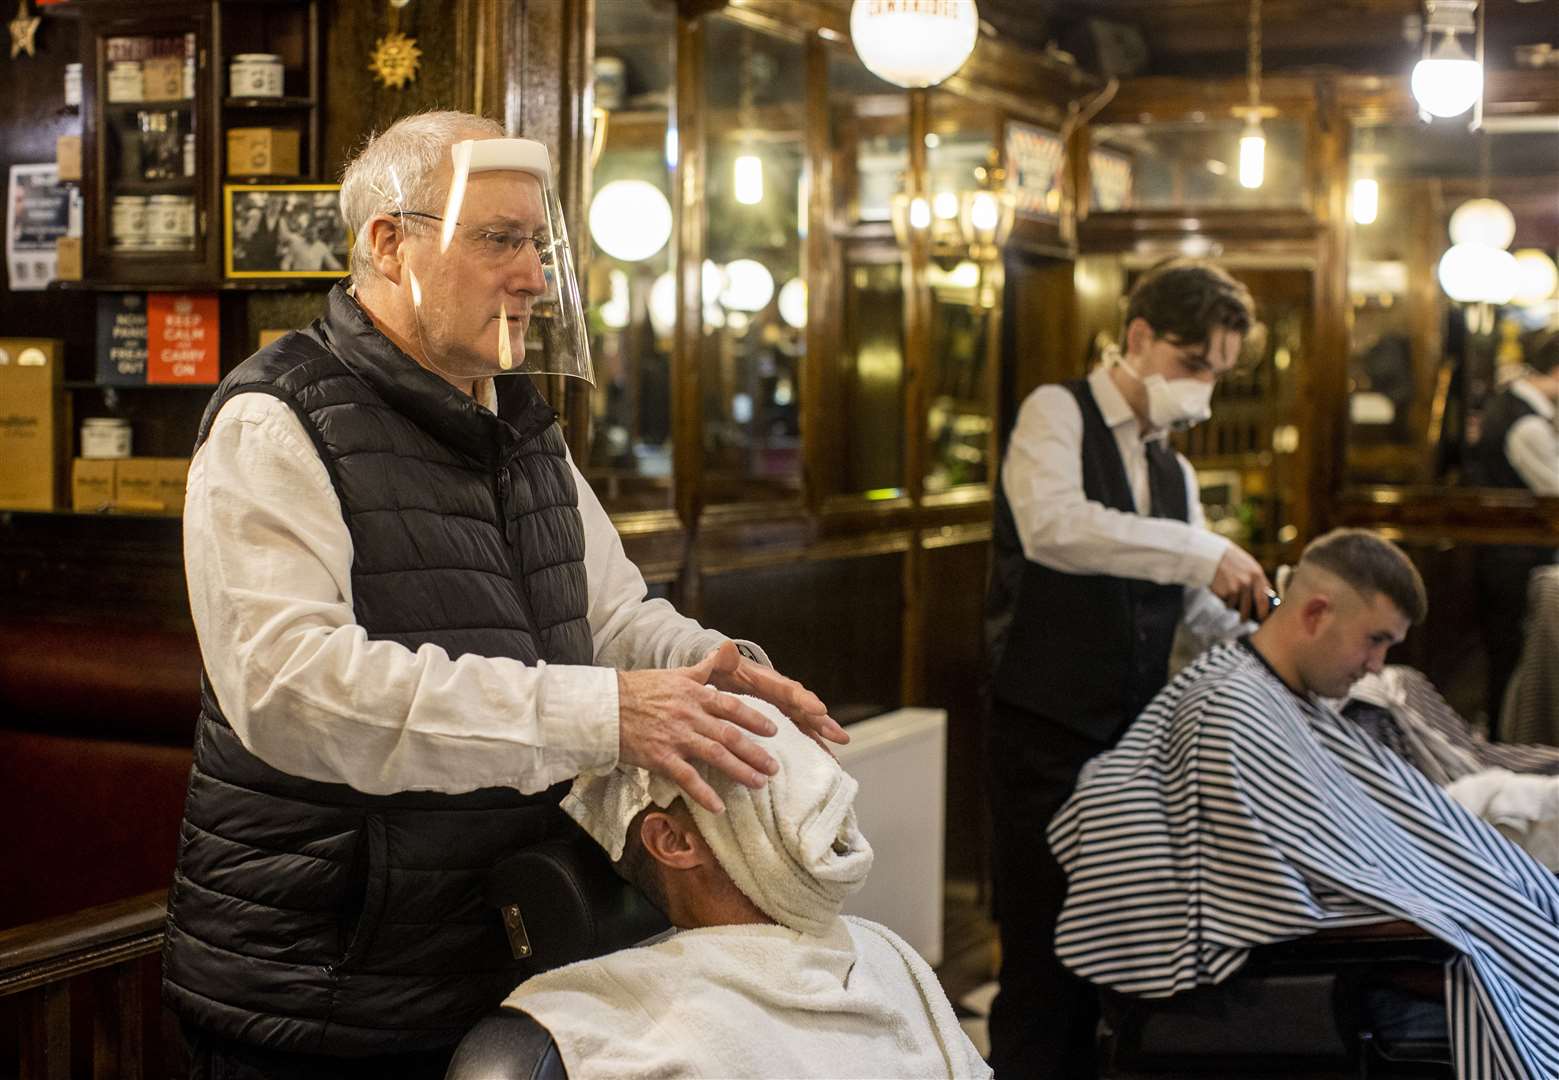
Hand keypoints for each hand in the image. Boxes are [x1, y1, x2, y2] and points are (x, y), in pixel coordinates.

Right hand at [617, 649, 783, 813]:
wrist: (605, 706)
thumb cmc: (639, 688)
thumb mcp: (674, 673)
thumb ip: (703, 668)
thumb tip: (724, 651)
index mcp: (695, 694)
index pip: (732, 707)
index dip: (754, 720)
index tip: (773, 731)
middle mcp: (690, 715)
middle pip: (730, 736)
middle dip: (755, 752)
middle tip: (773, 768)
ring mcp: (676, 737)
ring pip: (716, 756)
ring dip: (740, 771)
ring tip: (759, 784)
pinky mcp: (661, 757)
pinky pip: (687, 778)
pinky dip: (704, 793)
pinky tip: (719, 808)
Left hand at [699, 641, 848, 753]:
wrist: (722, 676)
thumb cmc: (721, 671)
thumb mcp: (719, 665)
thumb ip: (723, 659)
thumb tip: (726, 647)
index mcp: (768, 681)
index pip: (789, 690)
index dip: (804, 700)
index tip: (819, 710)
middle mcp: (781, 695)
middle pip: (805, 709)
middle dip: (822, 722)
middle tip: (840, 736)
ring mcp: (784, 709)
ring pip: (807, 723)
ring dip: (823, 736)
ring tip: (839, 751)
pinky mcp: (782, 720)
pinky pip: (800, 732)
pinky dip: (813, 745)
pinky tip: (826, 759)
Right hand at [1210, 544, 1272, 621]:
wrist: (1212, 555)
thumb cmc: (1232, 560)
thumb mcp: (1249, 566)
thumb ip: (1257, 580)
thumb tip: (1266, 596)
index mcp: (1257, 575)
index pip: (1264, 599)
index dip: (1264, 611)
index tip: (1262, 618)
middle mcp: (1248, 582)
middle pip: (1253, 607)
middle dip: (1249, 617)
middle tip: (1245, 621)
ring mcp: (1236, 588)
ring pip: (1236, 606)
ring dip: (1232, 606)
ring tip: (1228, 597)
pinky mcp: (1225, 592)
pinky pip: (1226, 602)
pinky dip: (1224, 600)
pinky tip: (1221, 589)